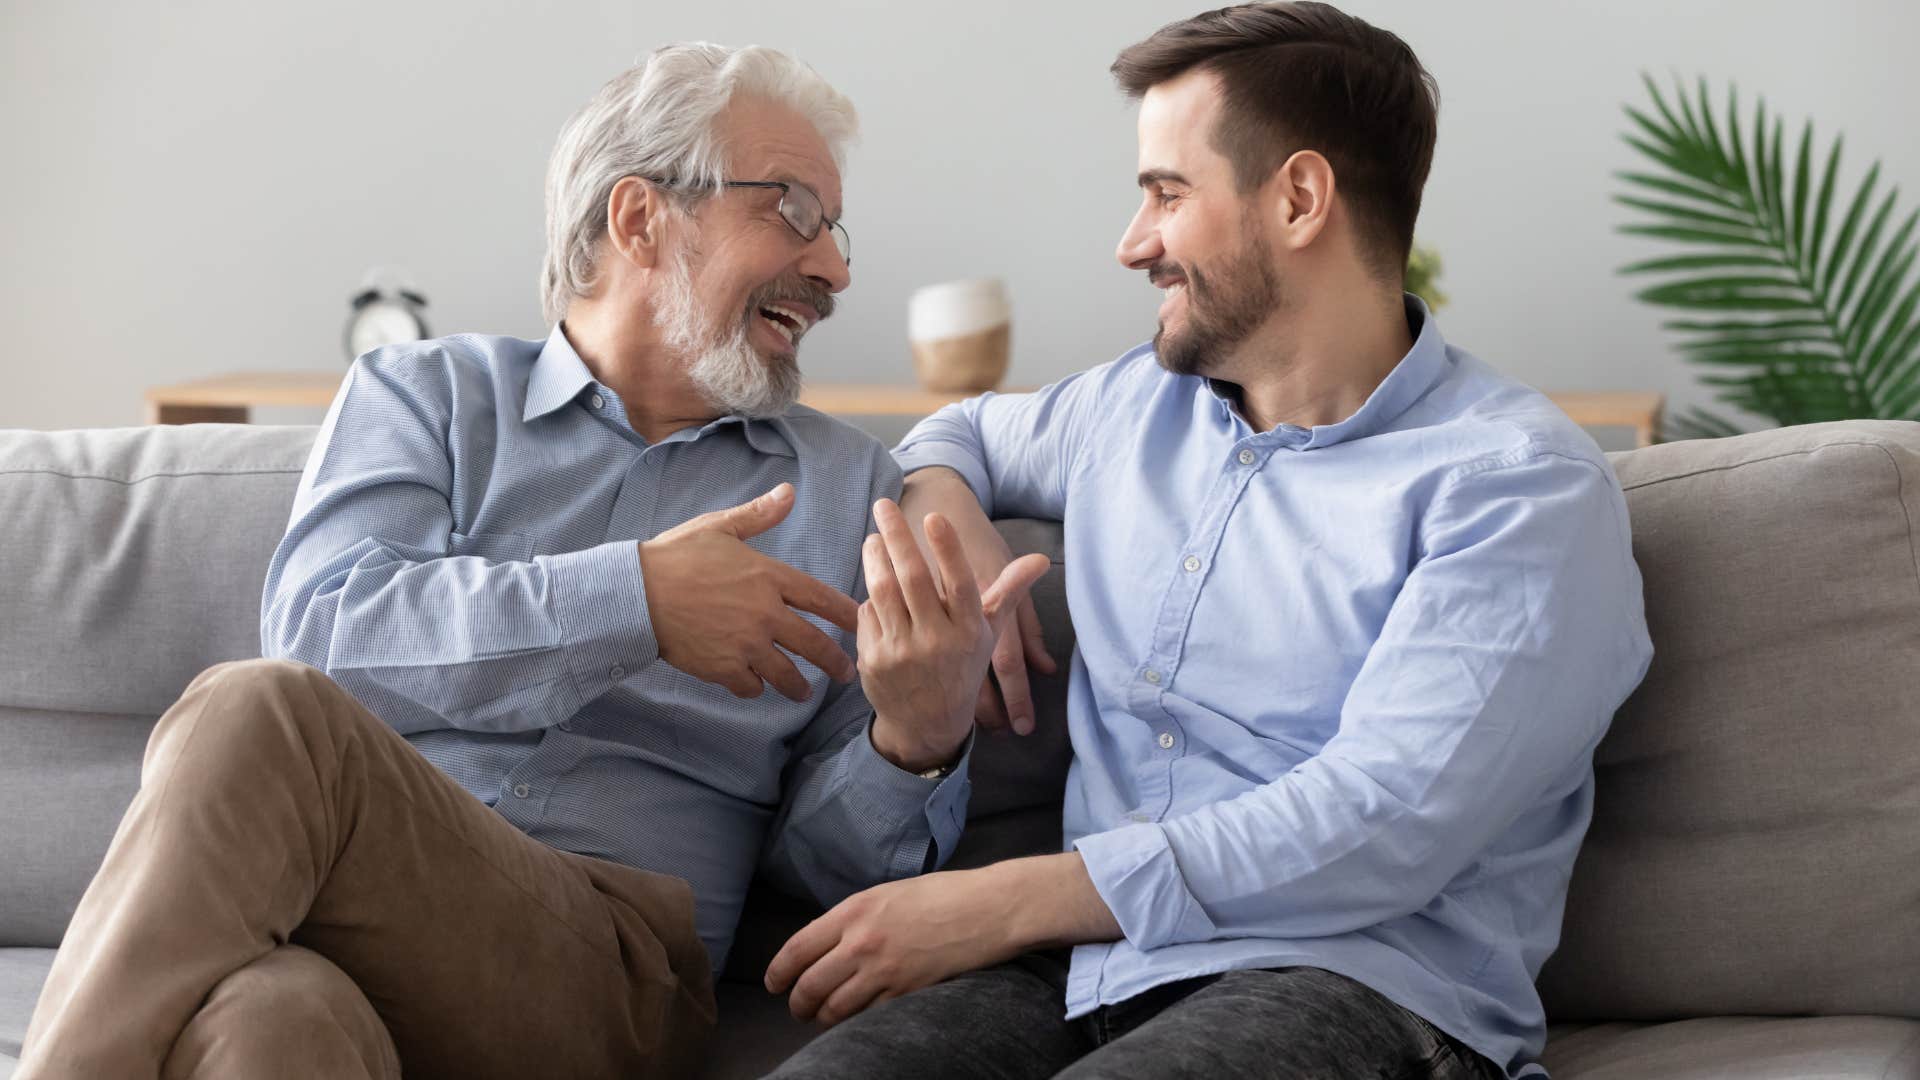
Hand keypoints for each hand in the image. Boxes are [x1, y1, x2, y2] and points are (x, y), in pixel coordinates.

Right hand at [639, 483, 858, 700]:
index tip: (862, 623)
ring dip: (799, 686)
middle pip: (814, 645)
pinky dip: (756, 689)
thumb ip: (759, 514)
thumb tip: (789, 492)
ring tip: (805, 692)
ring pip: (787, 674)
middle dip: (835, 662)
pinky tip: (756, 686)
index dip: (847, 614)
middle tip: (847, 673)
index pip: (822, 599)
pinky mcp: (724, 668)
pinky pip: (751, 687)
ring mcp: (746, 645)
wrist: (636, 593)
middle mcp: (765, 614)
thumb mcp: (720, 527)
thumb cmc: (676, 555)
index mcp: (769, 577)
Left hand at [764, 868, 1019, 1026]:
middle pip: (809, 986)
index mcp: (853, 911)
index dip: (778, 973)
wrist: (987, 909)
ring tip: (823, 1017)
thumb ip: (854, 918)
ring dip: (823, 1018)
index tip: (774, 984)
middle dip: (797, 1004)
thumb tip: (827, 944)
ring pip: (834, 1009)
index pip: (797, 949)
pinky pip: (868, 1017)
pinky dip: (857, 1022)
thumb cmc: (941, 895)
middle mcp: (862, 943)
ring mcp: (884, 972)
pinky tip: (857, 1019)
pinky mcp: (907, 994)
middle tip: (798, 1008)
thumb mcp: (886, 894)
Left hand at [862, 499, 1051, 771]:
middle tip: (885, 505)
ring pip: (884, 592)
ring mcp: (904, 652)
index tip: (934, 517)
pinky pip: (868, 615)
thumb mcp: (987, 633)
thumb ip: (1008, 592)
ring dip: (875, 559)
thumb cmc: (962, 667)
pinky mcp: (876, 661)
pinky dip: (869, 596)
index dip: (947, 550)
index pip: (959, 584)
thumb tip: (1040, 560)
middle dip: (898, 537)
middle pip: (913, 580)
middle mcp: (937, 641)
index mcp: (968, 631)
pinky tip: (871, 579)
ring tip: (873, 536)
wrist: (929, 724)